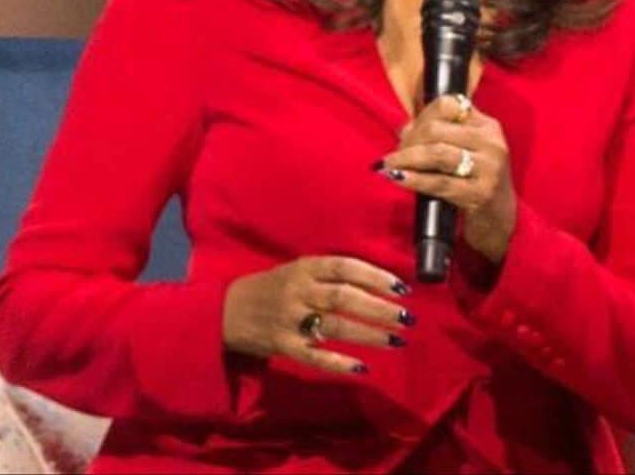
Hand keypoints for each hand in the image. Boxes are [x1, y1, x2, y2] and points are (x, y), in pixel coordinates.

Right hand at [222, 256, 414, 376]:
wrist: (228, 311)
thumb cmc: (273, 287)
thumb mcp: (298, 269)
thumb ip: (330, 273)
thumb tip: (376, 281)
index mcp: (305, 267)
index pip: (345, 267)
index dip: (374, 275)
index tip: (401, 287)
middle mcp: (298, 290)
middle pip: (344, 297)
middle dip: (378, 307)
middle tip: (406, 316)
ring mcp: (290, 320)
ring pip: (335, 326)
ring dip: (369, 334)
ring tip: (396, 339)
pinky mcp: (283, 346)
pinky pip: (315, 356)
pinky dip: (339, 362)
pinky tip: (362, 367)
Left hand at [375, 95, 517, 264]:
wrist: (500, 220)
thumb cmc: (474, 182)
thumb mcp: (464, 152)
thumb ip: (439, 136)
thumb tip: (403, 130)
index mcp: (487, 126)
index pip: (447, 105)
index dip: (422, 116)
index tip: (407, 132)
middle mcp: (491, 142)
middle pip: (437, 129)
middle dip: (409, 141)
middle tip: (393, 155)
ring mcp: (489, 168)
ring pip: (436, 153)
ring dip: (406, 158)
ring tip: (388, 165)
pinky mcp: (481, 193)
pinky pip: (439, 183)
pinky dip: (414, 179)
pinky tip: (398, 178)